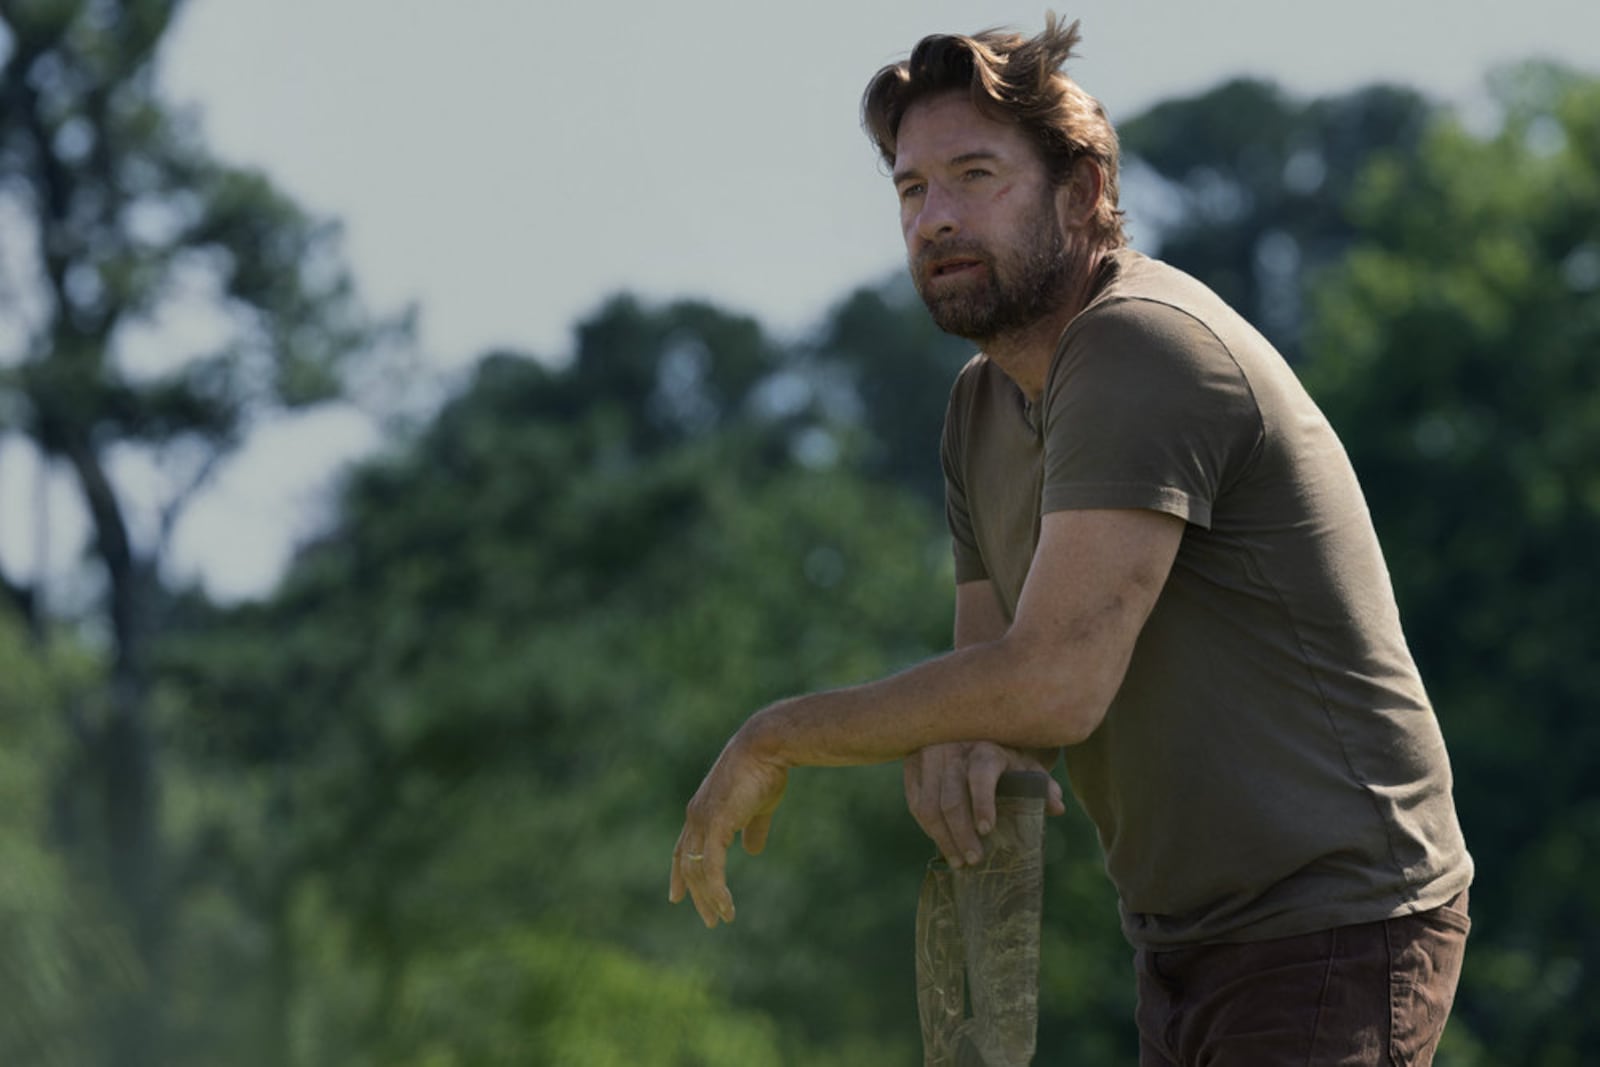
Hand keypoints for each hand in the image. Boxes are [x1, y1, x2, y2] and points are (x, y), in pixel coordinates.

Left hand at [669, 732, 788, 927]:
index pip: (685, 849)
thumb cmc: (765, 771)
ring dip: (709, 898)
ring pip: (698, 871)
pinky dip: (717, 891)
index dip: (681, 873)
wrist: (766, 747)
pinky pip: (710, 868)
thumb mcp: (759, 806)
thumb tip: (753, 851)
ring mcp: (703, 822)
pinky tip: (727, 908)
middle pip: (689, 865)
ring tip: (722, 918)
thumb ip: (753, 828)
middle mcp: (696, 818)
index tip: (677, 896)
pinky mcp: (715, 826)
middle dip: (697, 895)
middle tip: (711, 919)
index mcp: (702, 812)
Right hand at [903, 741, 1064, 867]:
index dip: (982, 803)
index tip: (987, 830)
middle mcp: (953, 749)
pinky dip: (927, 827)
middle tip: (975, 860)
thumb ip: (1041, 784)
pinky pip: (915, 803)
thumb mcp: (1024, 764)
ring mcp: (928, 756)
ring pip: (927, 806)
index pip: (980, 776)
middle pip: (951, 799)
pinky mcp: (912, 765)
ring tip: (958, 862)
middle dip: (961, 835)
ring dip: (941, 838)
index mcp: (985, 747)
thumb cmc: (1005, 752)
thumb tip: (1057, 807)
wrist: (972, 725)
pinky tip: (941, 842)